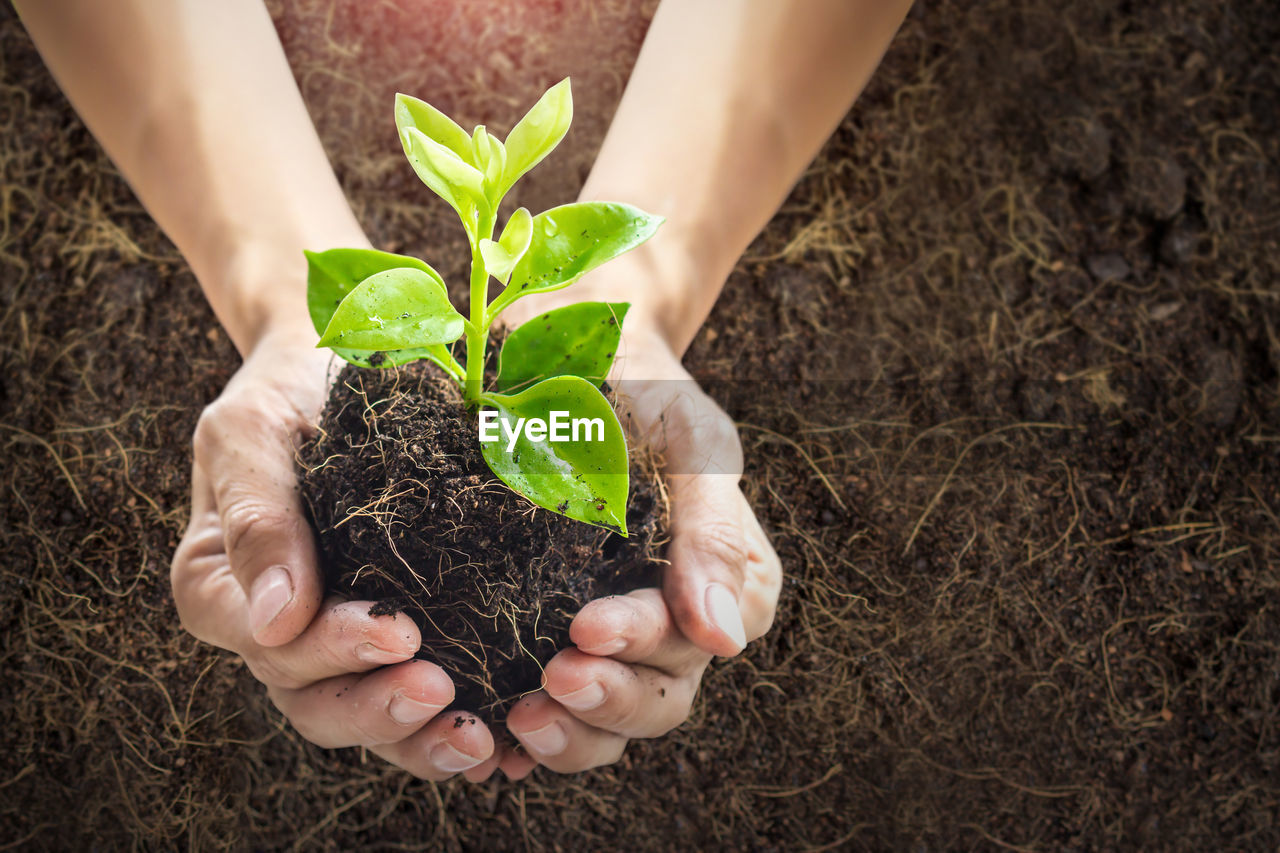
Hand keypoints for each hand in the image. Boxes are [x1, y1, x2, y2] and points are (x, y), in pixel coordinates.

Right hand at [170, 331, 507, 779]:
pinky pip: (414, 700)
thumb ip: (255, 515)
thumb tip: (276, 619)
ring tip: (475, 736)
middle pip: (313, 701)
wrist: (350, 365)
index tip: (397, 632)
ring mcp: (337, 641)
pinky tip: (500, 743)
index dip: (328, 650)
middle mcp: (278, 630)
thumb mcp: (253, 432)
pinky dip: (447, 728)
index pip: (267, 643)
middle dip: (375, 707)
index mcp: (225, 587)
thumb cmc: (290, 391)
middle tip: (439, 689)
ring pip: (365, 715)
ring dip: (415, 738)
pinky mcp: (399, 638)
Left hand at [496, 319, 782, 771]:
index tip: (586, 625)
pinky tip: (484, 736)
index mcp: (721, 580)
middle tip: (551, 679)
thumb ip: (715, 532)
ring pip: (604, 725)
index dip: (644, 646)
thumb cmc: (639, 387)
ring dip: (567, 734)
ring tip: (515, 718)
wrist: (562, 348)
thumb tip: (725, 645)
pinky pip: (545, 712)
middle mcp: (672, 624)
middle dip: (607, 700)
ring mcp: (611, 640)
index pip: (695, 642)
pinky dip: (520, 740)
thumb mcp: (690, 438)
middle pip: (656, 702)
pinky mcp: (544, 640)